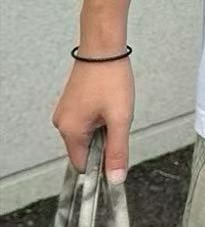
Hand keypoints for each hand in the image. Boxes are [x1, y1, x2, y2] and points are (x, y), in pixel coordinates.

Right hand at [51, 47, 134, 183]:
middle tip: (117, 118)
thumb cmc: (110, 78)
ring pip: (88, 133)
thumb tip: (115, 179)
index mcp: (70, 131)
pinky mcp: (71, 101)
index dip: (102, 163)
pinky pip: (86, 120)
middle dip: (106, 140)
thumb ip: (117, 151)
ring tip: (113, 105)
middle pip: (86, 149)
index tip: (117, 149)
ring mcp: (65, 111)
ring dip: (104, 126)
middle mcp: (62, 123)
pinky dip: (100, 116)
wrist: (104, 47)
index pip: (83, 165)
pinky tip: (108, 100)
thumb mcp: (120, 119)